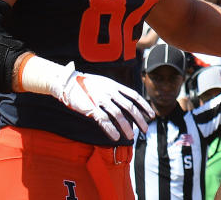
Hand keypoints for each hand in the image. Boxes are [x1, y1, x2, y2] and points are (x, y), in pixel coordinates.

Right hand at [28, 58, 153, 139]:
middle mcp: (110, 92)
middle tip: (145, 129)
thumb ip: (116, 92)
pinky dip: (110, 129)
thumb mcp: (105, 84)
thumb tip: (128, 102)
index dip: (144, 106)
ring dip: (126, 126)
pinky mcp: (91, 108)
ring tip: (131, 136)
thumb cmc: (87, 84)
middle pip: (129, 107)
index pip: (134, 96)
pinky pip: (103, 120)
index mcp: (115, 86)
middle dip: (139, 119)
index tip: (151, 115)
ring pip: (118, 115)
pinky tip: (115, 137)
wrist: (69, 82)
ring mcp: (101, 100)